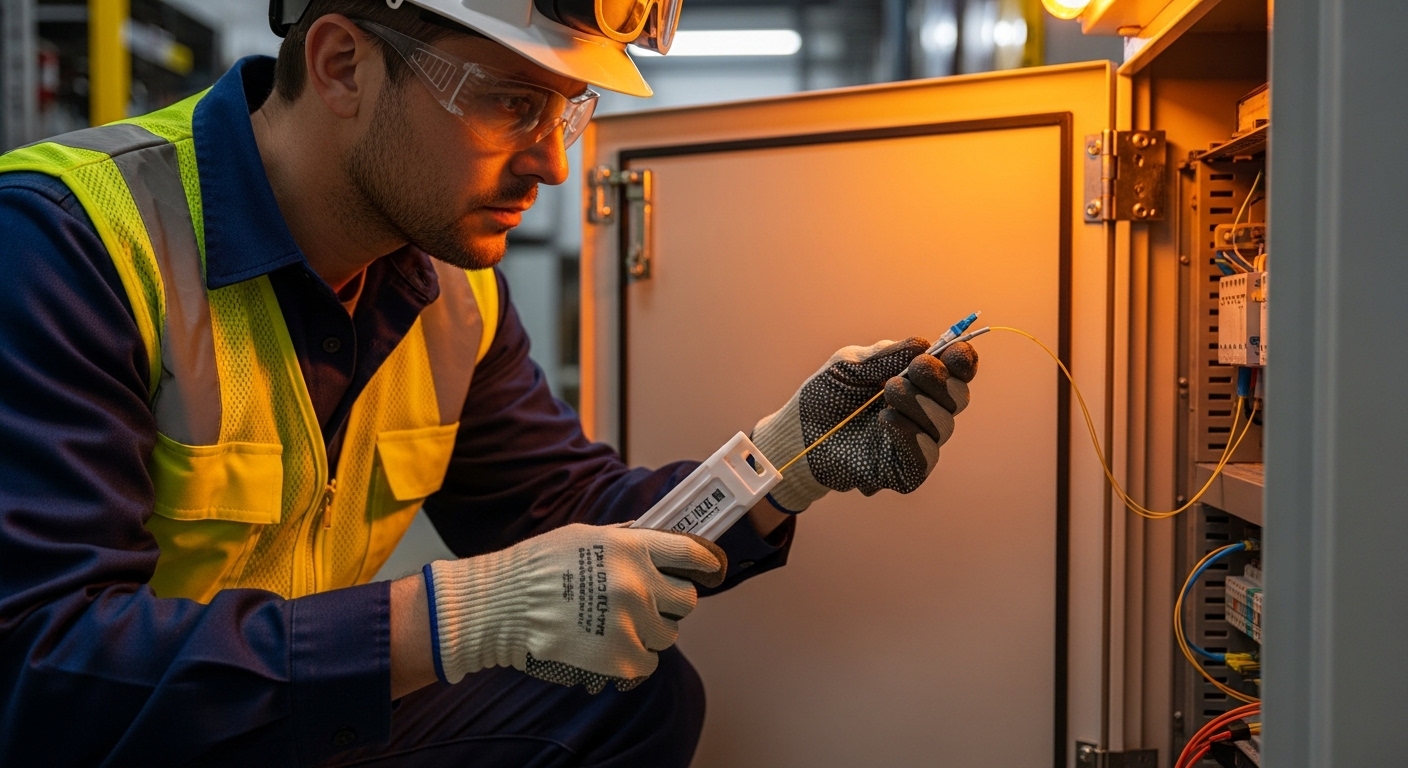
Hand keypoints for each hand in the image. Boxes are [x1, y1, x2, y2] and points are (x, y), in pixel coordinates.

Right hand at [424, 523, 726, 692]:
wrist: (501, 606)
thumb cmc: (537, 567)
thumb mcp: (585, 536)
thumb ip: (626, 539)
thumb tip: (654, 540)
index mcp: (632, 549)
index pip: (690, 552)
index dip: (706, 562)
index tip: (712, 568)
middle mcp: (638, 584)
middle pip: (686, 600)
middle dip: (671, 603)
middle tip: (647, 604)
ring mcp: (631, 624)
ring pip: (668, 634)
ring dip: (650, 632)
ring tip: (620, 627)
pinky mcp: (619, 658)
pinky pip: (647, 663)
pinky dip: (634, 660)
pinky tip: (612, 648)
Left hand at [750, 337, 978, 511]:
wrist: (797, 434)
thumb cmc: (825, 396)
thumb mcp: (849, 364)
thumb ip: (885, 356)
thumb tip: (924, 344)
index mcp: (917, 380)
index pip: (956, 370)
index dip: (962, 360)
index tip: (955, 352)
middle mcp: (924, 410)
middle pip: (958, 396)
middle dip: (940, 380)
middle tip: (913, 371)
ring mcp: (916, 441)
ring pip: (944, 425)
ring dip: (920, 404)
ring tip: (887, 393)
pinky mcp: (904, 470)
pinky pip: (925, 457)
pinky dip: (910, 435)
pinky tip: (887, 420)